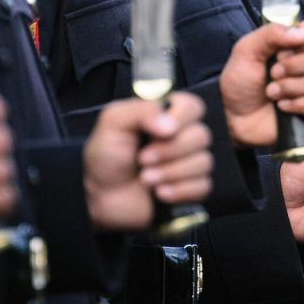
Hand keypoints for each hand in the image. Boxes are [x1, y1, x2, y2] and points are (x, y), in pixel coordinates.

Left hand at [84, 93, 211, 231]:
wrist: (100, 197)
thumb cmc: (105, 156)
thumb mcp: (113, 122)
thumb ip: (141, 111)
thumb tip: (170, 125)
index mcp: (166, 115)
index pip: (193, 106)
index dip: (182, 118)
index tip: (162, 131)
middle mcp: (181, 136)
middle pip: (201, 136)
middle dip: (170, 151)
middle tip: (143, 159)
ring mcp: (188, 163)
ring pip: (203, 162)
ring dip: (171, 173)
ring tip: (145, 179)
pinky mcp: (191, 189)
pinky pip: (203, 186)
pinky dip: (180, 191)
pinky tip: (159, 193)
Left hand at [220, 20, 303, 146]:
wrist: (233, 116)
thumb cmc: (240, 81)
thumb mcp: (246, 50)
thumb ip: (271, 33)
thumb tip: (303, 33)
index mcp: (295, 44)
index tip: (282, 51)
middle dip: (295, 66)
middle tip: (273, 73)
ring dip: (291, 87)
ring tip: (271, 92)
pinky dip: (297, 104)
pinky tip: (281, 106)